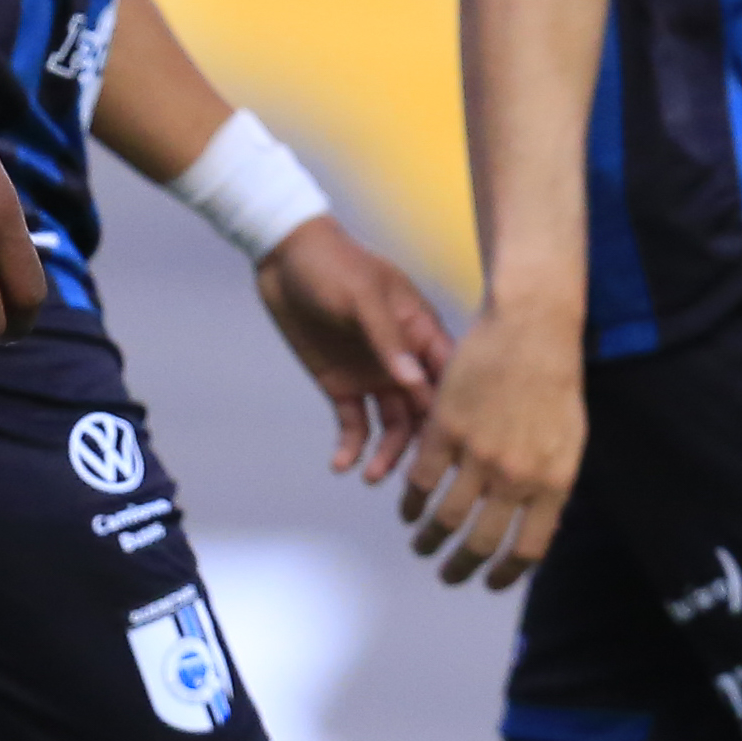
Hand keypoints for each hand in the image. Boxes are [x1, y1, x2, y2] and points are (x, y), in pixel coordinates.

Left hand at [256, 217, 452, 483]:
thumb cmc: (334, 266)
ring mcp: (374, 375)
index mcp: (422, 332)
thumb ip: (389, 338)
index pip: (449, 376)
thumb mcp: (364, 296)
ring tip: (371, 477)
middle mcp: (404, 360)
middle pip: (425, 411)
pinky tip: (341, 465)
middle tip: (414, 481)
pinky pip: (353, 425)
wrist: (285, 259)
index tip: (457, 446)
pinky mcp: (342, 387)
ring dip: (387, 453)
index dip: (456, 410)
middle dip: (423, 445)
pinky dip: (350, 447)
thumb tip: (415, 382)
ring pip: (392, 425)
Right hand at [400, 297, 584, 588]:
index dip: (506, 574)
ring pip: (445, 517)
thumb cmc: (556, 381)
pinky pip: (421, 480)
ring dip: (429, 541)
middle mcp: (516, 475)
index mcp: (553, 481)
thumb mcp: (570, 440)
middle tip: (450, 575)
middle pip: (481, 542)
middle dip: (461, 568)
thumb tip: (542, 528)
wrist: (531, 327)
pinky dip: (411, 503)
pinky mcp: (446, 429)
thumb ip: (553, 486)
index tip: (491, 582)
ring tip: (423, 547)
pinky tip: (409, 510)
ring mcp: (478, 453)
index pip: (528, 549)